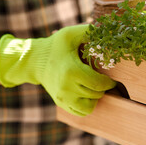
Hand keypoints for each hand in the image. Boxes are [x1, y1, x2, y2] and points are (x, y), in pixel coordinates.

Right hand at [0, 25, 115, 115]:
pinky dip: (87, 105)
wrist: (34, 60)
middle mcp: (66, 87)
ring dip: (96, 98)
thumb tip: (107, 32)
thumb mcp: (70, 34)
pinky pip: (81, 112)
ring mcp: (63, 98)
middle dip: (103, 88)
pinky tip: (87, 93)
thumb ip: (89, 31)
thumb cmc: (56, 46)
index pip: (99, 84)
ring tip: (94, 87)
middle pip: (96, 94)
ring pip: (90, 107)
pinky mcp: (61, 103)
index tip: (111, 78)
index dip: (109, 82)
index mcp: (72, 71)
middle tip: (103, 79)